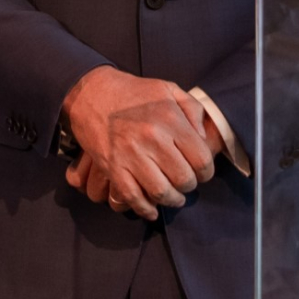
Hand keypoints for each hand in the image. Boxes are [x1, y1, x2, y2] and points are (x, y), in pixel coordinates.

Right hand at [61, 67, 215, 219]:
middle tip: (186, 184)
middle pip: (183, 179)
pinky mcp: (111, 166)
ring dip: (171, 200)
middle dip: (189, 186)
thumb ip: (193, 110)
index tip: (201, 172)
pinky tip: (152, 209)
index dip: (206, 172)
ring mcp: (129, 154)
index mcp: (169, 119)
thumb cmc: (134, 93)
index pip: (201, 159)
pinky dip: (144, 209)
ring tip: (173, 197)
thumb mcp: (169, 89)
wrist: (92, 93)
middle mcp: (152, 138)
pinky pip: (132, 197)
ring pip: (160, 192)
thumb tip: (202, 138)